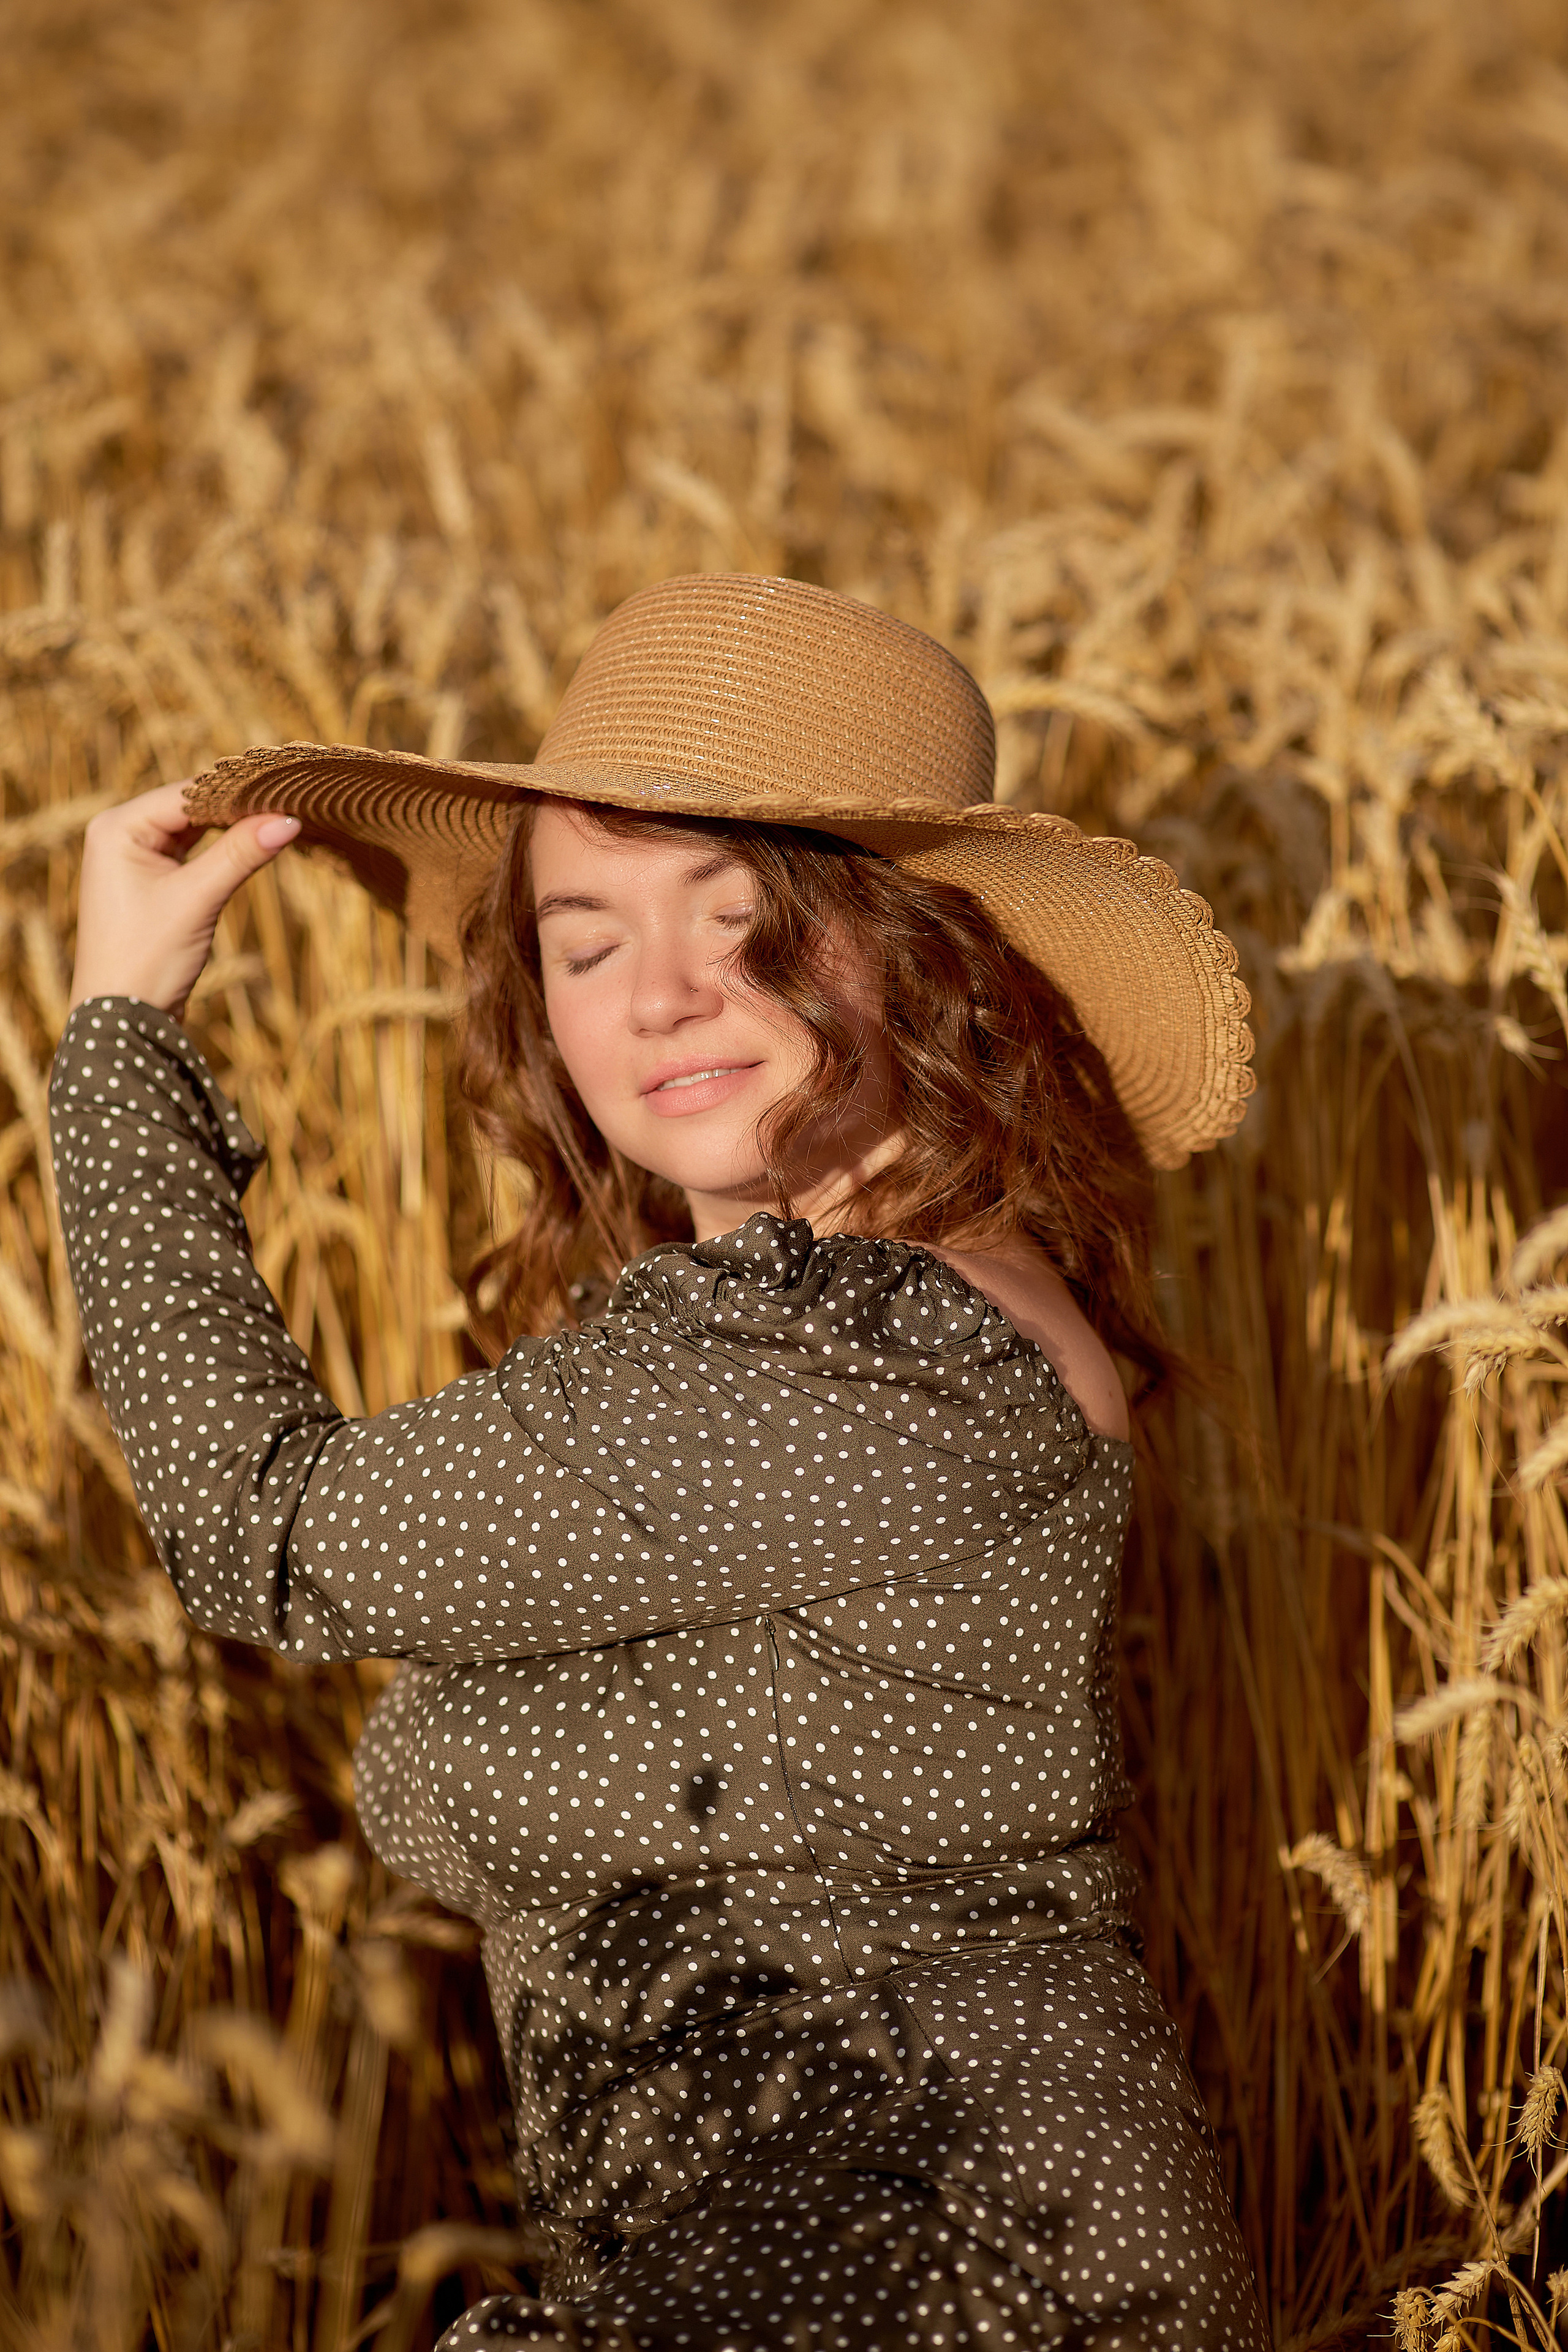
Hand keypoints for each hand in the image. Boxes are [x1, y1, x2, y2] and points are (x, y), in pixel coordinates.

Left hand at [69, 781, 300, 1019]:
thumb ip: (241, 853)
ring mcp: (133, 858)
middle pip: (190, 807)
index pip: (187, 793)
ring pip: (193, 829)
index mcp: (117, 827)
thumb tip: (290, 820)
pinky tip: (252, 846)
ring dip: (231, 829)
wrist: (123, 1019)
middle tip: (289, 805)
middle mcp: (119, 834)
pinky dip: (220, 851)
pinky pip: (191, 853)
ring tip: (278, 823)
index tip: (284, 791)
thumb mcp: (198, 899)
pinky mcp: (149, 882)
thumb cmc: (147, 958)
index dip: (236, 792)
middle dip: (237, 808)